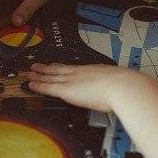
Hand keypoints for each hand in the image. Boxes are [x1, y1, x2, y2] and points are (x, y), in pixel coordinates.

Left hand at [27, 63, 149, 111]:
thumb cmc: (127, 87)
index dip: (62, 68)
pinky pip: (48, 87)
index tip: (55, 66)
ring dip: (39, 75)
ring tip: (30, 73)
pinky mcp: (67, 90)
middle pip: (59, 70)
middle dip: (47, 69)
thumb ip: (118, 87)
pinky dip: (39, 86)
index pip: (74, 69)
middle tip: (36, 66)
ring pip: (51, 76)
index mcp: (93, 71)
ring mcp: (73, 80)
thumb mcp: (121, 84)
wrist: (124, 87)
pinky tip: (31, 85)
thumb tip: (125, 91)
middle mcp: (80, 73)